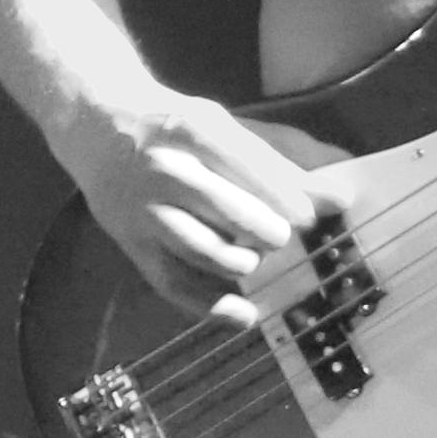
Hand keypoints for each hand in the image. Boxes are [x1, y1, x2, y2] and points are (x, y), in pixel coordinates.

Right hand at [68, 85, 338, 316]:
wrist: (96, 124)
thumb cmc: (177, 126)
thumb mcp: (229, 124)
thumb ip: (288, 155)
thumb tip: (341, 195)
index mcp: (197, 131)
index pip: (258, 173)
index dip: (294, 202)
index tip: (313, 218)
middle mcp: (167, 170)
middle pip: (235, 216)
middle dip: (272, 233)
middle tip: (281, 236)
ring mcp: (144, 209)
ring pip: (206, 253)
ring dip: (243, 262)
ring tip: (253, 257)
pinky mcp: (130, 240)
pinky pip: (172, 283)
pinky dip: (210, 306)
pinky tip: (242, 314)